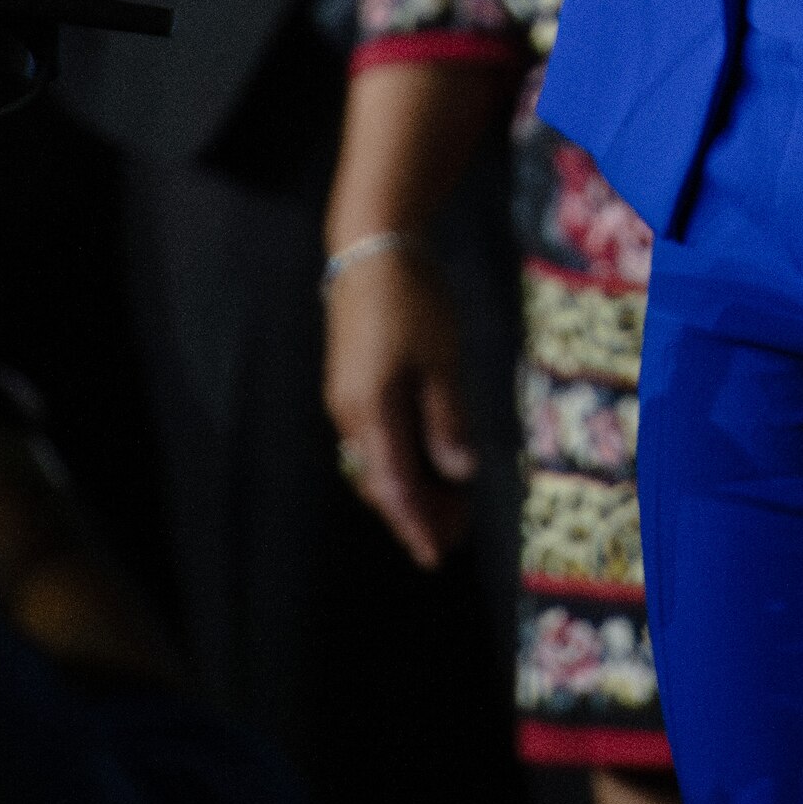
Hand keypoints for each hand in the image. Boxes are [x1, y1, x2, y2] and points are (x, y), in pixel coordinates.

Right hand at [322, 242, 474, 567]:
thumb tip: (457, 472)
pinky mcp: (350, 386)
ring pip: (375, 464)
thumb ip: (447, 418)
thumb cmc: (412, 299)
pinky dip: (398, 462)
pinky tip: (425, 462)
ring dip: (408, 489)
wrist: (371, 248)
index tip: (435, 556)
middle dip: (416, 513)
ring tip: (448, 504)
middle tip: (456, 535)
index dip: (416, 524)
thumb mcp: (441, 358)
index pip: (393, 486)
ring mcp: (345, 400)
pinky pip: (372, 442)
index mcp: (372, 410)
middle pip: (380, 482)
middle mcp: (349, 414)